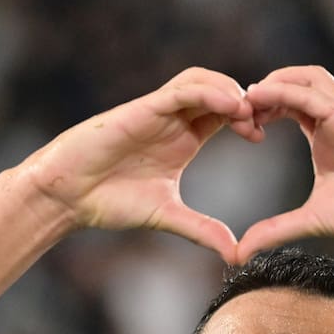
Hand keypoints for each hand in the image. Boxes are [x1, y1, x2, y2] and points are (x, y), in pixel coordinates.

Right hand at [23, 68, 261, 261]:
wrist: (69, 196)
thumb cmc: (110, 201)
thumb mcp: (168, 216)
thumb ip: (203, 230)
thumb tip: (236, 252)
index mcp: (184, 139)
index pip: (225, 116)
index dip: (248, 119)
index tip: (262, 137)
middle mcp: (173, 120)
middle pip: (219, 92)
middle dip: (245, 100)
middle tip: (264, 118)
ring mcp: (158, 111)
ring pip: (202, 81)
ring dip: (229, 90)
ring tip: (249, 112)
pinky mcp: (142, 108)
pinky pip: (181, 90)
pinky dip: (208, 92)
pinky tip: (230, 106)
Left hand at [235, 66, 333, 261]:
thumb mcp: (311, 221)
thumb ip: (276, 230)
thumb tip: (241, 251)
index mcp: (324, 134)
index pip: (287, 103)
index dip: (260, 108)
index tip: (239, 127)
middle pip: (295, 80)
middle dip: (263, 89)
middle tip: (237, 112)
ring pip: (308, 76)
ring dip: (275, 81)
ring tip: (248, 99)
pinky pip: (316, 96)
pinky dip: (287, 92)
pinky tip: (263, 98)